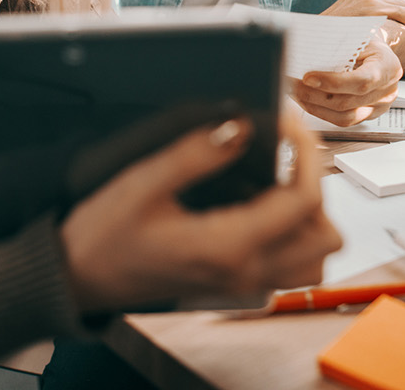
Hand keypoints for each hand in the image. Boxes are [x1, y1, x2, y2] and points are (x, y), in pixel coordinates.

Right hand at [61, 116, 341, 312]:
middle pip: (324, 234)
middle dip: (315, 184)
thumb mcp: (144, 181)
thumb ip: (197, 153)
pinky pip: (291, 266)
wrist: (81, 277)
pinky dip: (294, 235)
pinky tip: (261, 205)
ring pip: (314, 258)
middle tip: (285, 152)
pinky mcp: (236, 283)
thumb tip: (242, 125)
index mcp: (227, 246)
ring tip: (278, 180)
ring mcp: (243, 283)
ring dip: (310, 217)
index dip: (306, 152)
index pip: (302, 200)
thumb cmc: (105, 233)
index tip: (285, 122)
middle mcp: (244, 271)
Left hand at [291, 31, 402, 126]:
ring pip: (344, 117)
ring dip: (314, 106)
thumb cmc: (366, 42)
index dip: (333, 82)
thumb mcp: (357, 38)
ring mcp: (379, 107)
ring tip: (294, 93)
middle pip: (348, 102)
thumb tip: (305, 54)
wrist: (378, 53)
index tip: (307, 78)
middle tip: (291, 83)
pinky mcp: (368, 116)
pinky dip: (321, 112)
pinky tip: (305, 101)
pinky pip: (343, 121)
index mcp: (388, 66)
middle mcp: (387, 91)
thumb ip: (337, 48)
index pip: (362, 81)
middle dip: (314, 95)